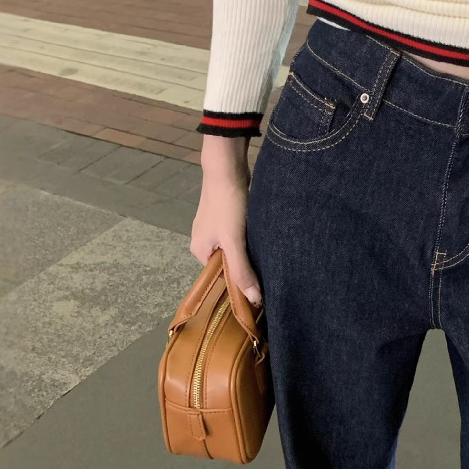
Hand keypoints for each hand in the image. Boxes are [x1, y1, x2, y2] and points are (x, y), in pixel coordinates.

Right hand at [191, 135, 262, 305]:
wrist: (227, 167)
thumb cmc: (227, 206)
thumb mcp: (234, 242)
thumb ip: (242, 271)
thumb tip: (254, 300)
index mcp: (199, 251)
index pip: (221, 277)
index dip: (240, 283)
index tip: (261, 288)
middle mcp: (204, 242)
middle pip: (229, 263)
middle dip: (246, 267)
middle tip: (269, 272)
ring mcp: (214, 228)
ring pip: (235, 249)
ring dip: (249, 252)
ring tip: (268, 257)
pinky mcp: (226, 217)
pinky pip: (239, 236)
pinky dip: (249, 239)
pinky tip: (263, 240)